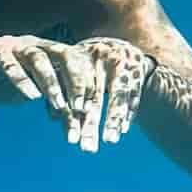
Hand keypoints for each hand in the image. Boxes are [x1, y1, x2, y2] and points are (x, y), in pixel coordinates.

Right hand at [0, 35, 154, 152]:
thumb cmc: (2, 86)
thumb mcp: (31, 95)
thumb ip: (52, 103)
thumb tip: (78, 124)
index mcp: (47, 52)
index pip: (74, 62)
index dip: (85, 83)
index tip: (94, 108)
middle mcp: (34, 44)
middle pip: (62, 55)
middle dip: (74, 80)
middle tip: (82, 106)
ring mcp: (12, 45)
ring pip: (37, 58)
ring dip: (50, 83)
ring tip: (58, 106)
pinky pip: (8, 64)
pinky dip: (21, 79)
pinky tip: (30, 97)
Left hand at [62, 37, 154, 152]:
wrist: (117, 44)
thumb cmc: (86, 60)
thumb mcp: (73, 67)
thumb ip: (63, 88)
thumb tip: (53, 116)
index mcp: (84, 55)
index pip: (78, 83)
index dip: (75, 102)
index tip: (71, 125)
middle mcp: (105, 59)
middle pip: (97, 95)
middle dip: (92, 122)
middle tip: (87, 147)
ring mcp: (124, 65)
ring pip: (119, 96)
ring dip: (114, 119)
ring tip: (110, 140)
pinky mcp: (138, 74)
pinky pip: (134, 95)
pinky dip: (129, 112)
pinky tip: (122, 129)